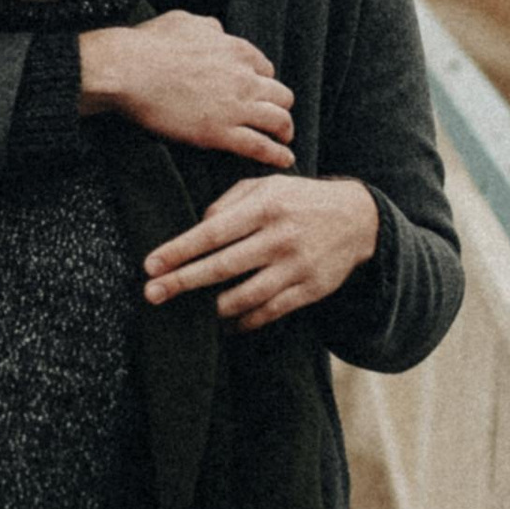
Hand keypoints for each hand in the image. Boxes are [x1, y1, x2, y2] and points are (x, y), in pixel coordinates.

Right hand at [82, 8, 294, 165]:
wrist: (128, 70)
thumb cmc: (149, 44)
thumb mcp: (184, 22)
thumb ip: (207, 27)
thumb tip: (216, 31)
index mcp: (236, 50)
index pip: (265, 69)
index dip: (262, 82)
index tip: (257, 91)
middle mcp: (243, 78)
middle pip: (281, 94)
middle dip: (280, 105)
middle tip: (275, 116)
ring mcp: (235, 107)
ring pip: (279, 120)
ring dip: (285, 130)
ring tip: (284, 139)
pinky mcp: (221, 133)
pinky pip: (260, 146)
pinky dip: (277, 155)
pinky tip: (285, 159)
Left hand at [144, 173, 376, 326]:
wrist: (358, 218)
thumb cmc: (299, 199)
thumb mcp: (266, 185)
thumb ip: (229, 202)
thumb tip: (199, 227)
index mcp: (265, 207)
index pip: (213, 232)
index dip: (179, 250)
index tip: (151, 265)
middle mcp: (280, 238)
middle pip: (223, 267)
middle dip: (183, 282)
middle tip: (151, 294)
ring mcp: (297, 267)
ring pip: (245, 296)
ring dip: (212, 308)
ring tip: (190, 311)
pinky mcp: (310, 290)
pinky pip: (270, 312)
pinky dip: (244, 321)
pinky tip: (226, 323)